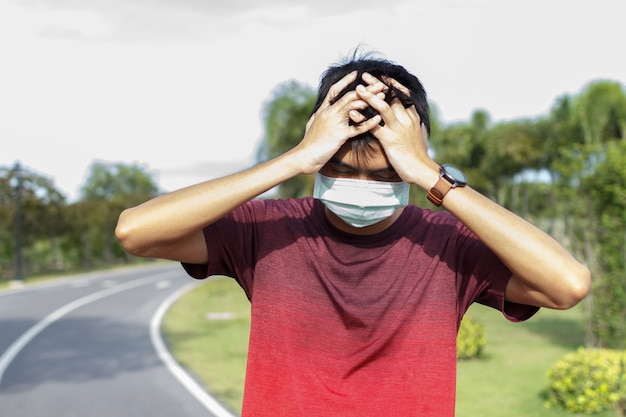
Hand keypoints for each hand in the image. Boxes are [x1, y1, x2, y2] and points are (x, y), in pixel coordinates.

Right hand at [294, 71, 385, 173]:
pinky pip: (357, 128)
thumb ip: (317, 116)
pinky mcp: (340, 135)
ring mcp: (335, 123)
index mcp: (323, 110)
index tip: (356, 74)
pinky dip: (369, 123)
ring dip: (370, 100)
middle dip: (366, 89)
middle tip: (379, 83)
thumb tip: (318, 112)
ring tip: (383, 96)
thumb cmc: (308, 143)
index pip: (334, 90)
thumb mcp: (312, 125)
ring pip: (354, 107)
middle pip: (350, 96)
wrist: (303, 156)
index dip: (345, 81)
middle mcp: (329, 113)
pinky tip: (379, 118)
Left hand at [355, 73, 438, 187]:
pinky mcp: (390, 140)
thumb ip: (410, 121)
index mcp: (412, 116)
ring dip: (370, 97)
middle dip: (377, 85)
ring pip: (383, 108)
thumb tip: (406, 113)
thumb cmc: (417, 153)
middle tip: (365, 76)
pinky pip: (373, 126)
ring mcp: (398, 129)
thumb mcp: (416, 133)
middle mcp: (406, 119)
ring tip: (358, 89)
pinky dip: (362, 119)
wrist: (421, 169)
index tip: (382, 75)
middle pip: (391, 97)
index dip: (391, 84)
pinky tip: (353, 113)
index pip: (402, 94)